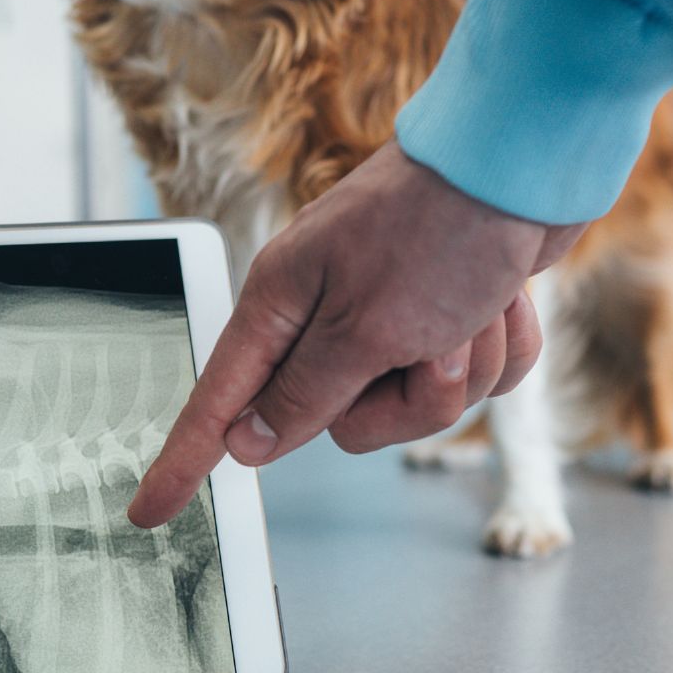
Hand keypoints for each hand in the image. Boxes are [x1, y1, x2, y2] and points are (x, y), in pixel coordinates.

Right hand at [128, 142, 584, 527]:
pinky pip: (473, 376)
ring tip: (475, 309)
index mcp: (283, 302)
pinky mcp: (449, 312)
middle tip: (431, 346)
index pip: (220, 402)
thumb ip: (302, 395)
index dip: (185, 459)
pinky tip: (503, 302)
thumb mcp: (364, 328)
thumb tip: (247, 442)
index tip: (149, 512)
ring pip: (419, 403)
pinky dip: (499, 348)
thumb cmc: (437, 229)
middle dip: (408, 400)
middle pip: (345, 420)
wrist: (523, 160)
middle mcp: (328, 311)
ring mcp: (391, 311)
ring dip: (464, 366)